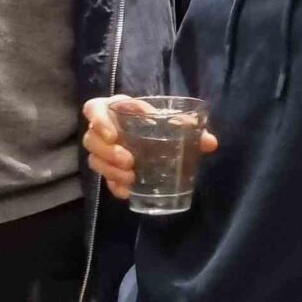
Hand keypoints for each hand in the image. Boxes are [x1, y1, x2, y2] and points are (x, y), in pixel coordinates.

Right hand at [82, 96, 217, 199]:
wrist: (156, 135)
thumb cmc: (158, 121)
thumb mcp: (170, 120)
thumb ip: (187, 127)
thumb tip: (210, 142)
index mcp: (114, 109)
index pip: (93, 109)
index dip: (98, 120)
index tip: (113, 134)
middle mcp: (103, 129)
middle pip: (91, 140)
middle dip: (108, 153)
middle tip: (129, 162)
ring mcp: (103, 150)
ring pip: (94, 160)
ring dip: (110, 170)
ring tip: (131, 177)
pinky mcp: (107, 168)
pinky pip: (104, 179)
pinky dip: (115, 186)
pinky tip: (128, 192)